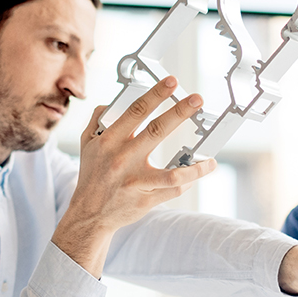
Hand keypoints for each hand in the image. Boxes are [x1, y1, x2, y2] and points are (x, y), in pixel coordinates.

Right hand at [52, 76, 216, 276]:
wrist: (88, 214)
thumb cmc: (92, 176)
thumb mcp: (87, 144)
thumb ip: (98, 120)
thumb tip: (113, 101)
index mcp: (109, 141)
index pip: (135, 111)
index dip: (155, 94)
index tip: (171, 82)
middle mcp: (122, 159)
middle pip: (156, 131)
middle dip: (179, 113)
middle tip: (197, 99)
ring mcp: (135, 181)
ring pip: (171, 172)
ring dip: (194, 165)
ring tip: (210, 158)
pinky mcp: (145, 199)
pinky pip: (173, 189)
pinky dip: (189, 180)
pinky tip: (200, 171)